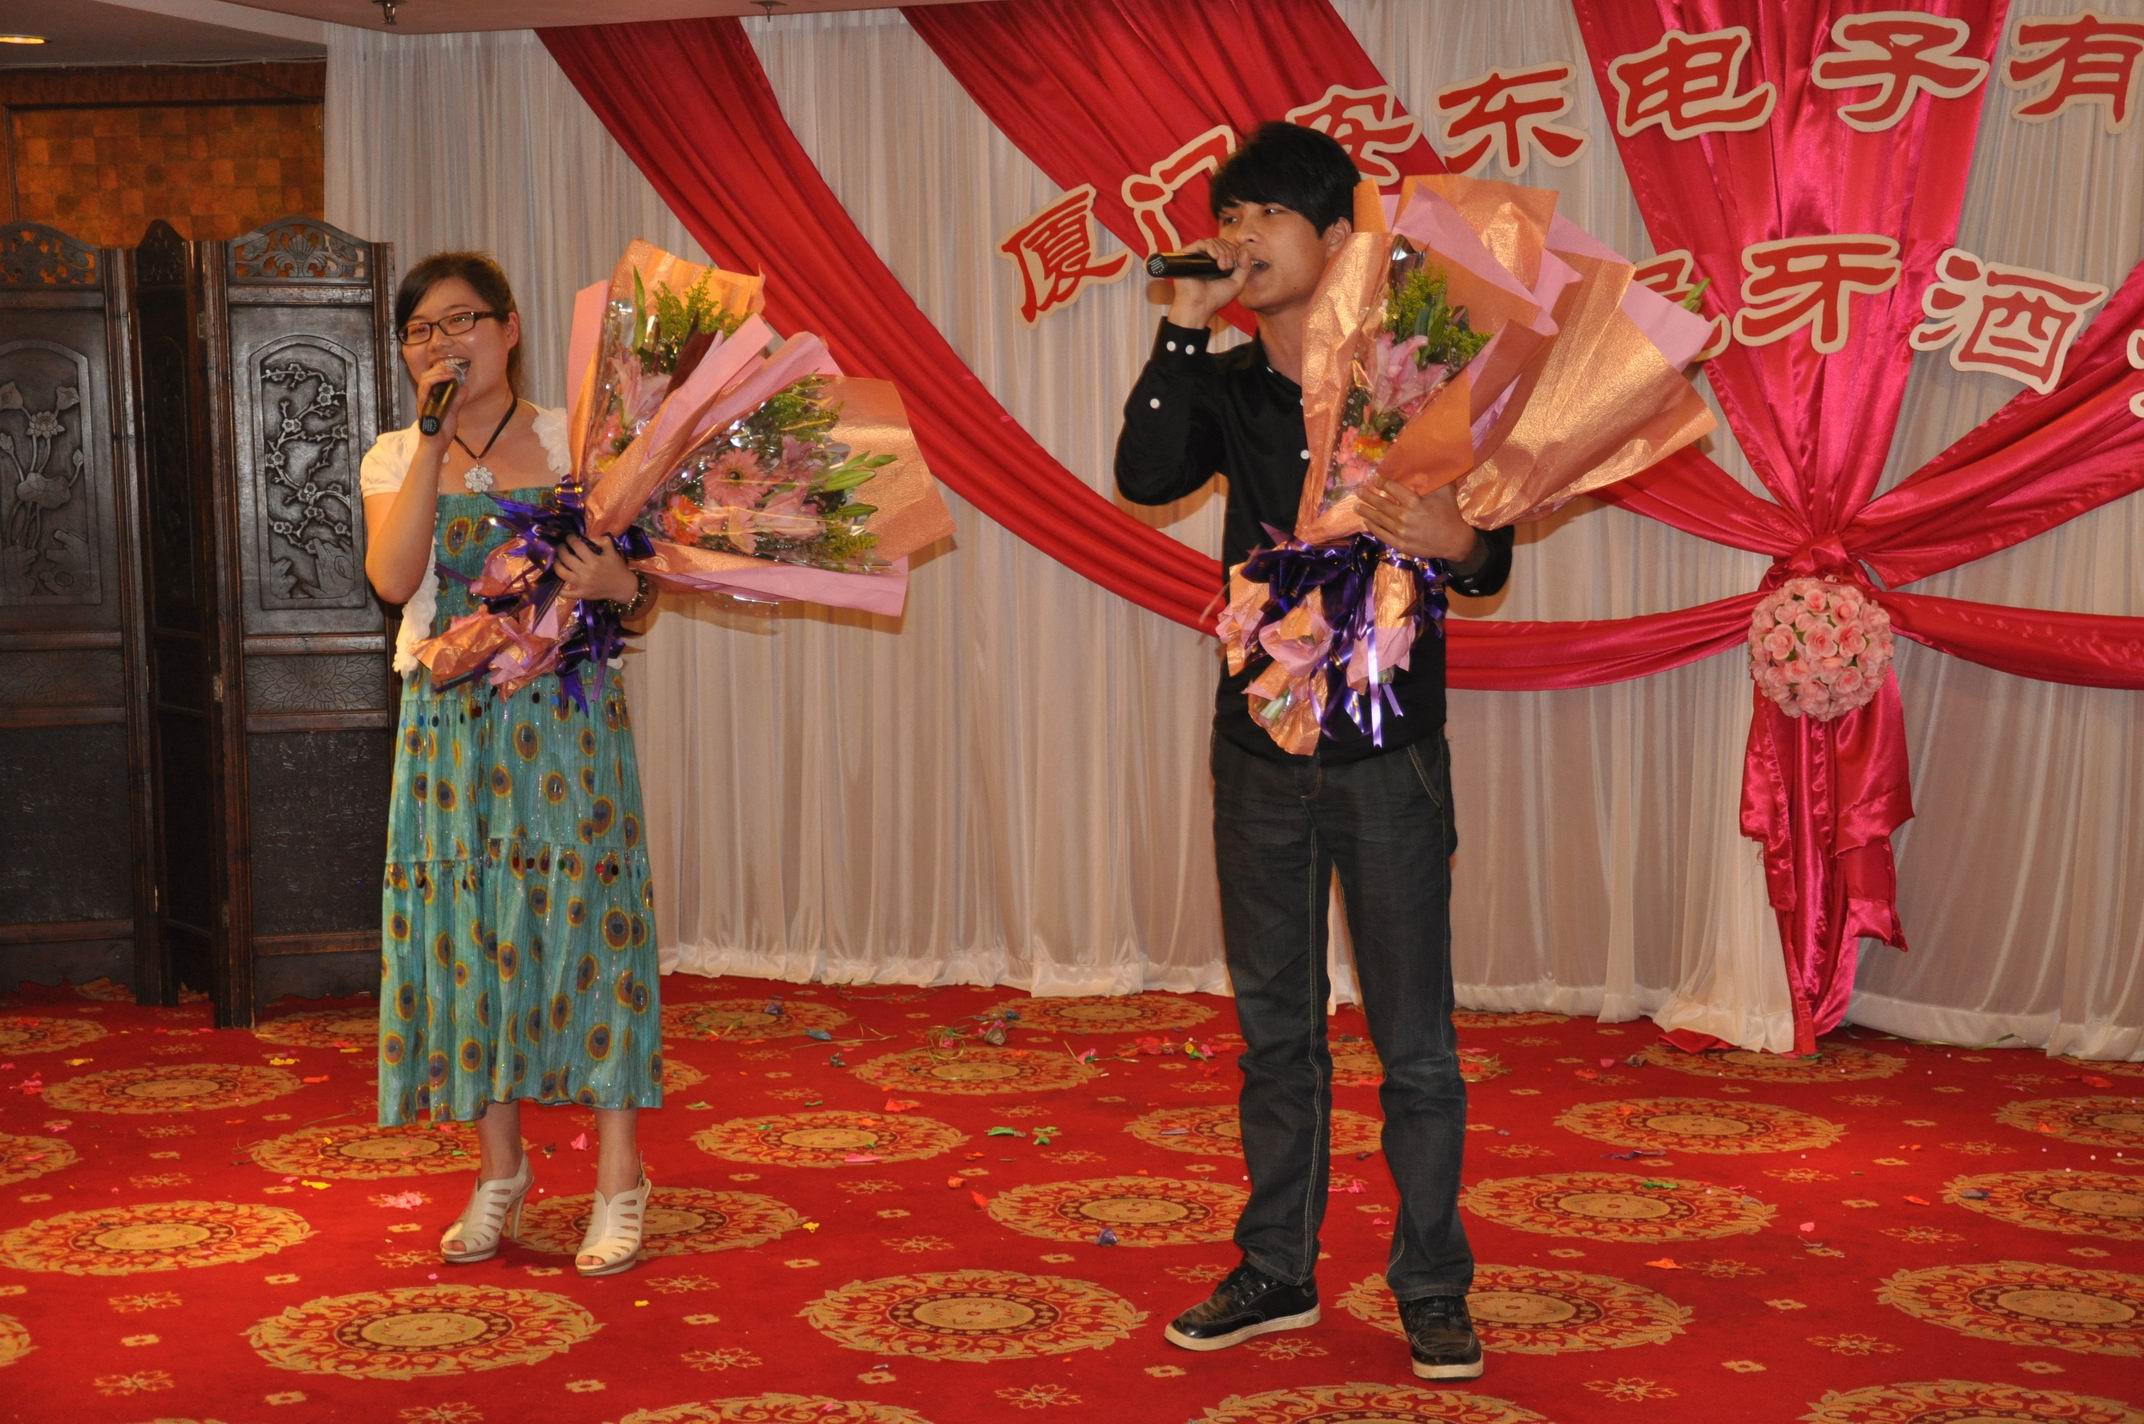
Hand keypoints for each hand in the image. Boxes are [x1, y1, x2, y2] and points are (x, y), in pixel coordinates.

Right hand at [413, 359, 463, 447]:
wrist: (437, 446)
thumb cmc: (442, 432)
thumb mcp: (453, 413)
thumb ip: (457, 401)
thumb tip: (464, 388)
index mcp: (430, 398)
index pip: (431, 379)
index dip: (440, 370)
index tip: (453, 369)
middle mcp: (424, 398)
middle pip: (426, 376)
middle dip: (439, 369)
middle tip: (452, 368)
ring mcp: (422, 402)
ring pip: (425, 380)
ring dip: (438, 373)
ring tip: (450, 372)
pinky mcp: (422, 407)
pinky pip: (424, 390)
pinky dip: (434, 381)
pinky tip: (445, 378)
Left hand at [553, 536, 637, 605]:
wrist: (624, 587)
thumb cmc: (617, 568)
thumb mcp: (612, 551)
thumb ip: (601, 541)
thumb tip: (587, 537)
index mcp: (594, 560)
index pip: (577, 546)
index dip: (570, 539)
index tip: (568, 537)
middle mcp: (586, 572)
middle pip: (566, 558)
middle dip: (561, 549)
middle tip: (562, 547)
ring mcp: (582, 584)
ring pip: (562, 573)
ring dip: (556, 565)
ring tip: (557, 560)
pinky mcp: (582, 594)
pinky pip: (566, 593)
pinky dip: (559, 590)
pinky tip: (556, 584)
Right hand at [1164, 238, 1251, 328]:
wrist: (1200, 306)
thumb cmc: (1216, 298)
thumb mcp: (1237, 283)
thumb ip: (1245, 267)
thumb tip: (1245, 250)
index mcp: (1217, 263)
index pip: (1228, 247)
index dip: (1235, 252)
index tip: (1235, 265)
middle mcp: (1206, 258)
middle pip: (1222, 243)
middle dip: (1229, 252)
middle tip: (1227, 267)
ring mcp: (1196, 257)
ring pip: (1213, 241)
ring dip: (1222, 251)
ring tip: (1222, 266)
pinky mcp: (1186, 256)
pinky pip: (1200, 243)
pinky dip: (1211, 247)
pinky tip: (1215, 257)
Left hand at [1356, 480, 1482, 564]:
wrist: (1454, 541)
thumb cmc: (1450, 513)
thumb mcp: (1445, 492)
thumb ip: (1435, 478)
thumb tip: (1429, 461)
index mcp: (1414, 502)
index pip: (1391, 488)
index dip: (1381, 482)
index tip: (1374, 479)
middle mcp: (1404, 516)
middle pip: (1380, 504)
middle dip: (1367, 496)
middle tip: (1357, 491)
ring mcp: (1401, 532)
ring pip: (1378, 519)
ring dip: (1366, 511)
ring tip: (1357, 506)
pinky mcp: (1400, 544)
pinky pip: (1382, 534)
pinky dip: (1373, 528)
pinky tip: (1366, 522)